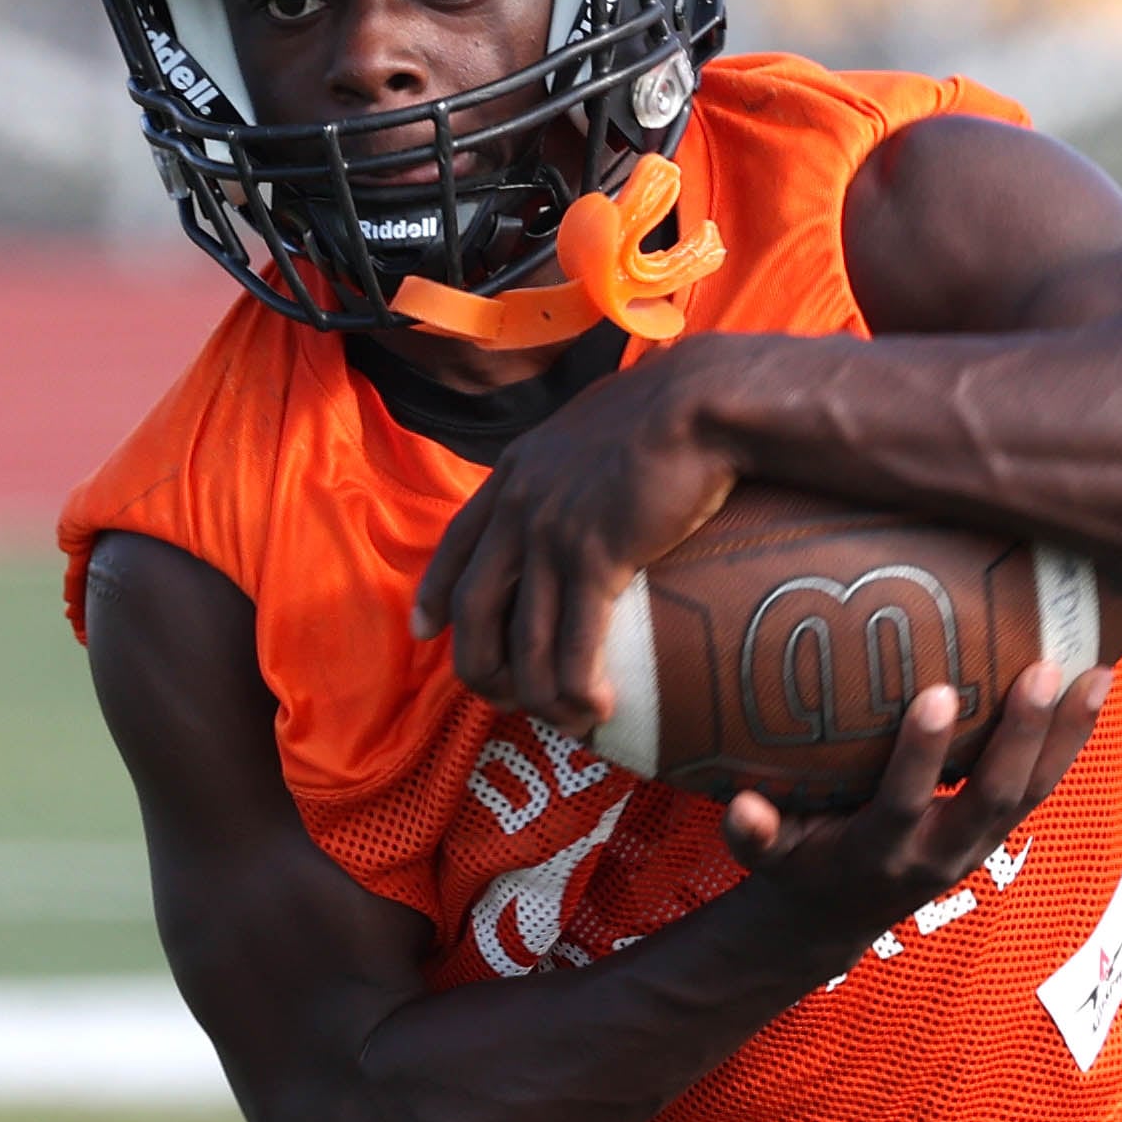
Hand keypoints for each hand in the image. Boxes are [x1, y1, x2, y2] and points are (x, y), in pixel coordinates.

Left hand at [412, 336, 745, 732]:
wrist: (698, 401)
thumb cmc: (667, 407)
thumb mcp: (594, 426)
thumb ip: (575, 460)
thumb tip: (591, 479)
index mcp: (515, 473)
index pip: (454, 545)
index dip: (433, 595)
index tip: (423, 633)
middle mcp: (519, 508)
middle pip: (473, 609)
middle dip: (480, 667)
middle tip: (506, 699)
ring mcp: (551, 536)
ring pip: (521, 641)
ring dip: (537, 695)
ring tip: (565, 720)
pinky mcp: (595, 560)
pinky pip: (574, 646)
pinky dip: (578, 689)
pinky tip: (598, 709)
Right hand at [722, 658, 1111, 952]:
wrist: (834, 920)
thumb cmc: (799, 864)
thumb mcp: (768, 857)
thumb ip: (755, 833)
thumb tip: (738, 807)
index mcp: (878, 850)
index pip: (905, 802)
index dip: (923, 756)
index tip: (935, 693)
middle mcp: (938, 852)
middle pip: (992, 798)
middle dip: (1020, 736)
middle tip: (1043, 671)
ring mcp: (976, 843)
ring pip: (1032, 794)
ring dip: (1065, 736)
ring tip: (1096, 674)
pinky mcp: (996, 830)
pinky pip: (1042, 787)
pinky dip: (1069, 741)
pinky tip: (1094, 687)